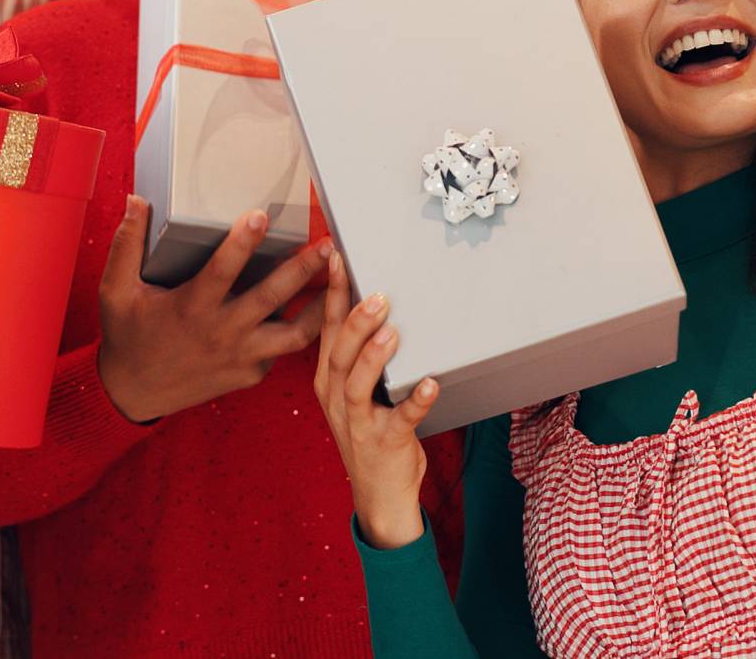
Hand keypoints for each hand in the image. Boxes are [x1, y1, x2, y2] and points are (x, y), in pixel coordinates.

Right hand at [92, 195, 331, 423]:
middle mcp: (221, 332)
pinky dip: (302, 332)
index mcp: (191, 307)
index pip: (222, 270)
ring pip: (295, 333)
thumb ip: (126, 245)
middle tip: (328, 244)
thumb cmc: (128, 335)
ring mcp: (240, 357)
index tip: (260, 215)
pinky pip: (282, 352)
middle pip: (272, 297)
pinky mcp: (251, 374)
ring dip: (321, 307)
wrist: (134, 394)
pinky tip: (320, 311)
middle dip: (303, 268)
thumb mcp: (116, 290)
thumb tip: (136, 202)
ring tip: (342, 280)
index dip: (242, 242)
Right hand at [312, 249, 434, 550]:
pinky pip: (400, 419)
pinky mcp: (384, 442)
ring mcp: (358, 423)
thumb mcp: (355, 394)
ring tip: (391, 331)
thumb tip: (379, 306)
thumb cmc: (371, 435)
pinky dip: (416, 400)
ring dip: (373, 357)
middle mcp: (336, 399)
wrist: (379, 497)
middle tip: (375, 293)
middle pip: (338, 354)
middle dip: (354, 322)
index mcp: (327, 381)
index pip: (325, 330)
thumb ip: (361, 357)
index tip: (336, 259)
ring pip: (356, 385)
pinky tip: (430, 383)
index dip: (330, 294)